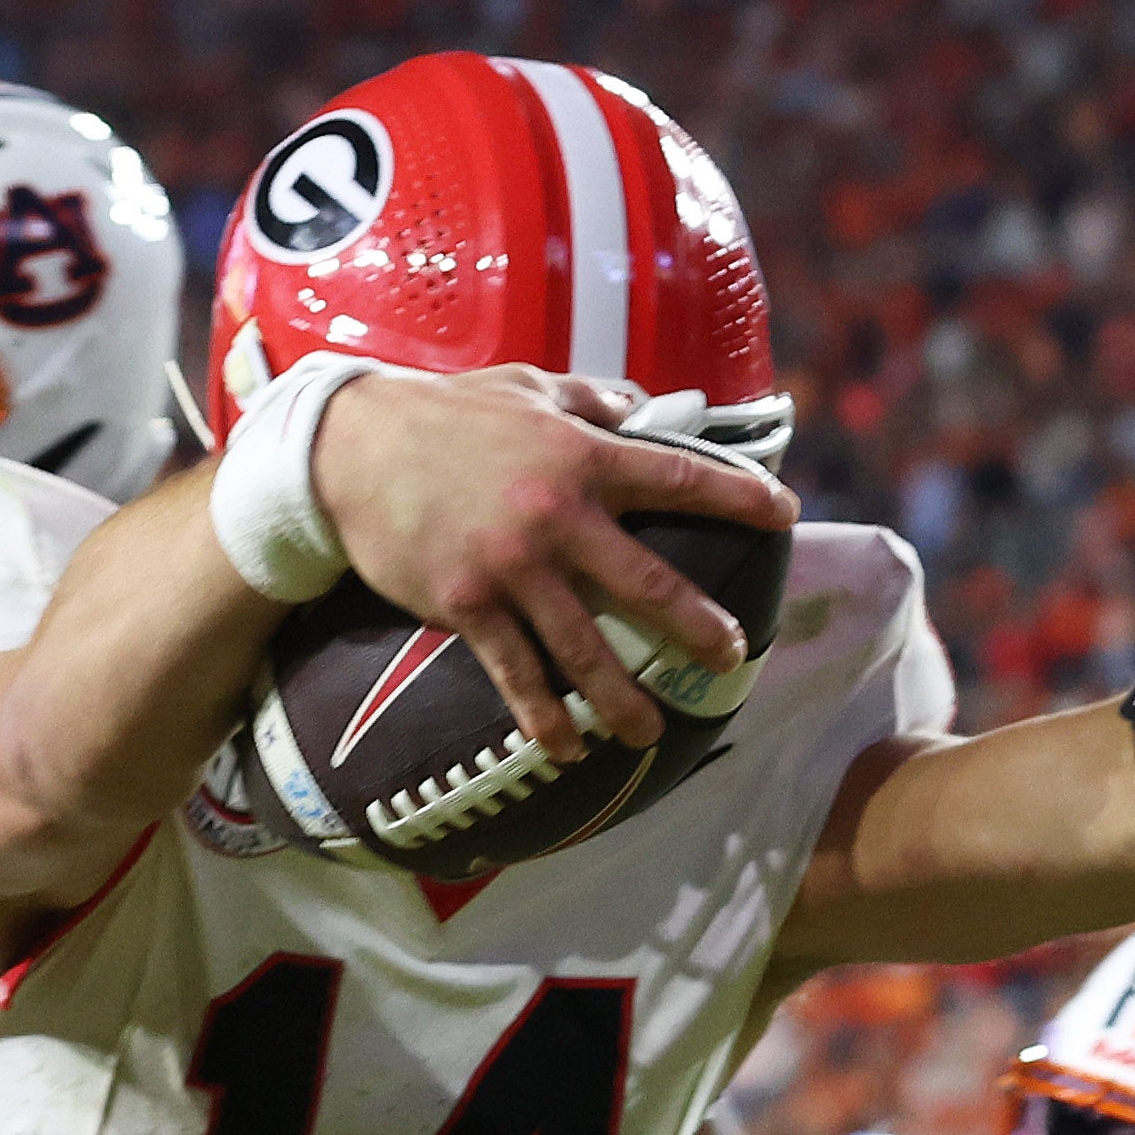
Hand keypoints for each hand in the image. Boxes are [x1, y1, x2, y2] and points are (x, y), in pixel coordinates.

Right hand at [308, 366, 795, 758]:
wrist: (350, 450)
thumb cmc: (444, 414)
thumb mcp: (524, 385)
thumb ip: (587, 397)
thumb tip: (638, 404)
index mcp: (581, 455)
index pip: (678, 478)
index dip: (737, 498)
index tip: (785, 515)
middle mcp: (558, 517)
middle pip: (648, 585)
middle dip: (698, 629)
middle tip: (733, 657)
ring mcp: (512, 569)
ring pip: (585, 648)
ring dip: (623, 698)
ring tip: (652, 730)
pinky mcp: (467, 605)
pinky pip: (516, 673)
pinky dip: (542, 717)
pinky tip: (567, 748)